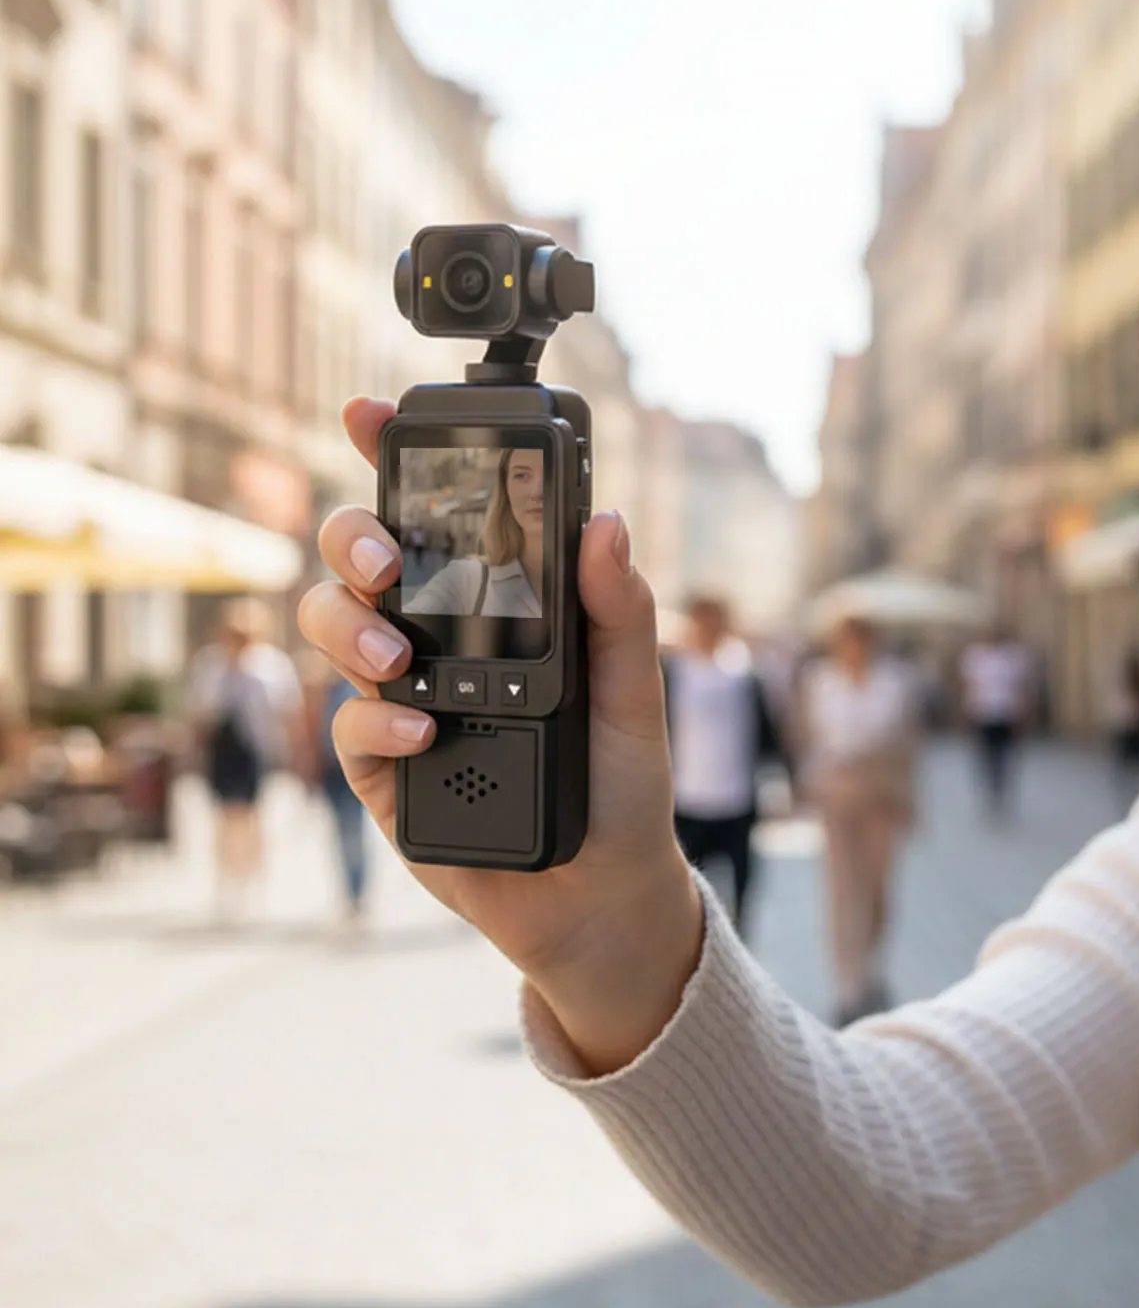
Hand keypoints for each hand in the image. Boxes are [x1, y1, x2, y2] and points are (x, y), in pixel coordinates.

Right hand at [298, 397, 702, 1073]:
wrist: (600, 896)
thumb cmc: (623, 787)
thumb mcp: (635, 695)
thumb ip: (620, 612)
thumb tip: (608, 522)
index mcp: (499, 610)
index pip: (441, 521)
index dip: (398, 460)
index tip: (371, 411)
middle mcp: (440, 643)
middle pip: (362, 563)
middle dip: (353, 538)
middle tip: (385, 557)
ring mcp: (403, 702)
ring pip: (334, 629)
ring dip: (351, 624)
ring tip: (399, 654)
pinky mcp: (384, 770)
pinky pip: (351, 726)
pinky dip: (378, 719)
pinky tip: (425, 731)